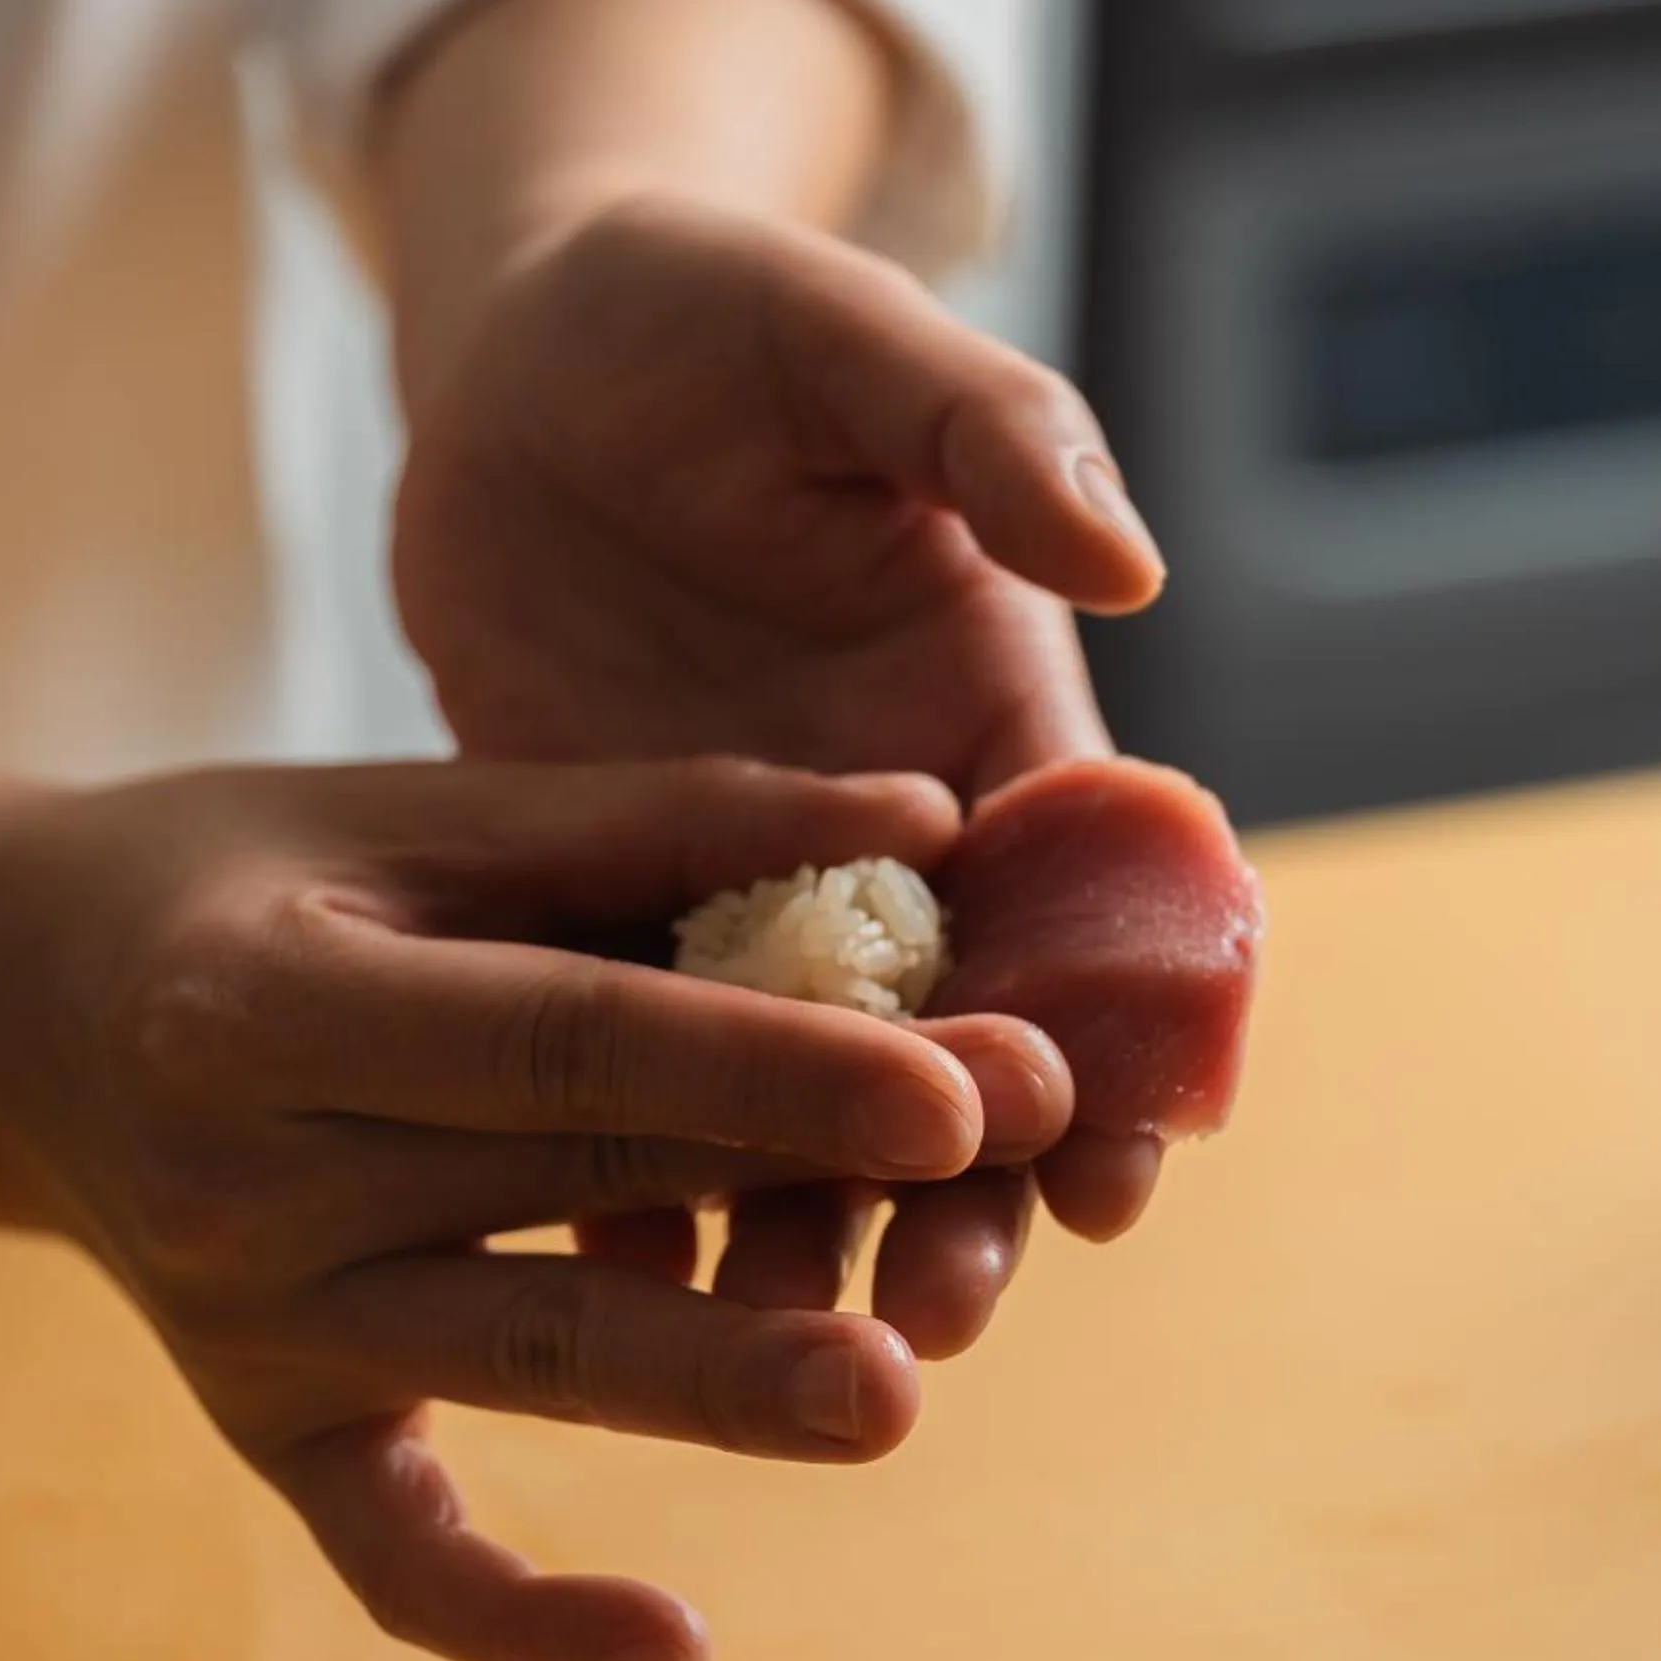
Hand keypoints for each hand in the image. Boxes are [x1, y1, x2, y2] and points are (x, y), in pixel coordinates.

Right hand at [0, 755, 1072, 1660]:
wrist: (12, 1009)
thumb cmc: (240, 877)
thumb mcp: (410, 817)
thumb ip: (658, 819)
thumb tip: (930, 826)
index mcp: (265, 998)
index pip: (563, 1041)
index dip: (766, 1061)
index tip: (959, 1079)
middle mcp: (239, 1179)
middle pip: (562, 1189)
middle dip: (800, 1178)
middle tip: (1017, 1171)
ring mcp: (246, 1327)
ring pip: (514, 1365)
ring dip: (712, 1388)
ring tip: (891, 1399)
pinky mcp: (263, 1428)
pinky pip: (391, 1557)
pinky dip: (518, 1618)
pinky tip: (680, 1653)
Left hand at [393, 192, 1172, 1261]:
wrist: (532, 349)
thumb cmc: (713, 317)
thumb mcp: (852, 342)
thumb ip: (989, 438)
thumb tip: (1128, 567)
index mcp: (990, 715)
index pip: (1089, 915)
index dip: (1119, 1051)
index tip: (1115, 1179)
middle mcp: (888, 831)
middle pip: (957, 1046)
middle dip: (967, 1186)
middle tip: (943, 1316)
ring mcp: (745, 879)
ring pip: (803, 1090)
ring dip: (809, 1217)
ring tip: (782, 1343)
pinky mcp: (610, 898)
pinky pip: (638, 1061)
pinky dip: (635, 1169)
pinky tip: (615, 1280)